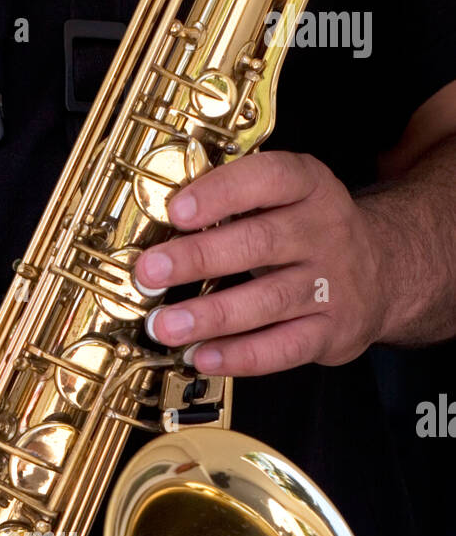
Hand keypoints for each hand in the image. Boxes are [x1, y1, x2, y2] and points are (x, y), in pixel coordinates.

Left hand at [134, 151, 386, 376]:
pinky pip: (283, 347)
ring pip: (268, 300)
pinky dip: (240, 355)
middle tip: (150, 272)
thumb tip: (162, 231)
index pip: (269, 179)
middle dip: (199, 258)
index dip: (221, 193)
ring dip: (211, 315)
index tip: (176, 210)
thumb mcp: (287, 199)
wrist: (385, 271)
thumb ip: (236, 205)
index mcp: (309, 187)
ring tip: (165, 326)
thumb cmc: (310, 233)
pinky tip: (204, 357)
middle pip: (260, 243)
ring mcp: (331, 284)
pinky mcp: (332, 331)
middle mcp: (324, 231)